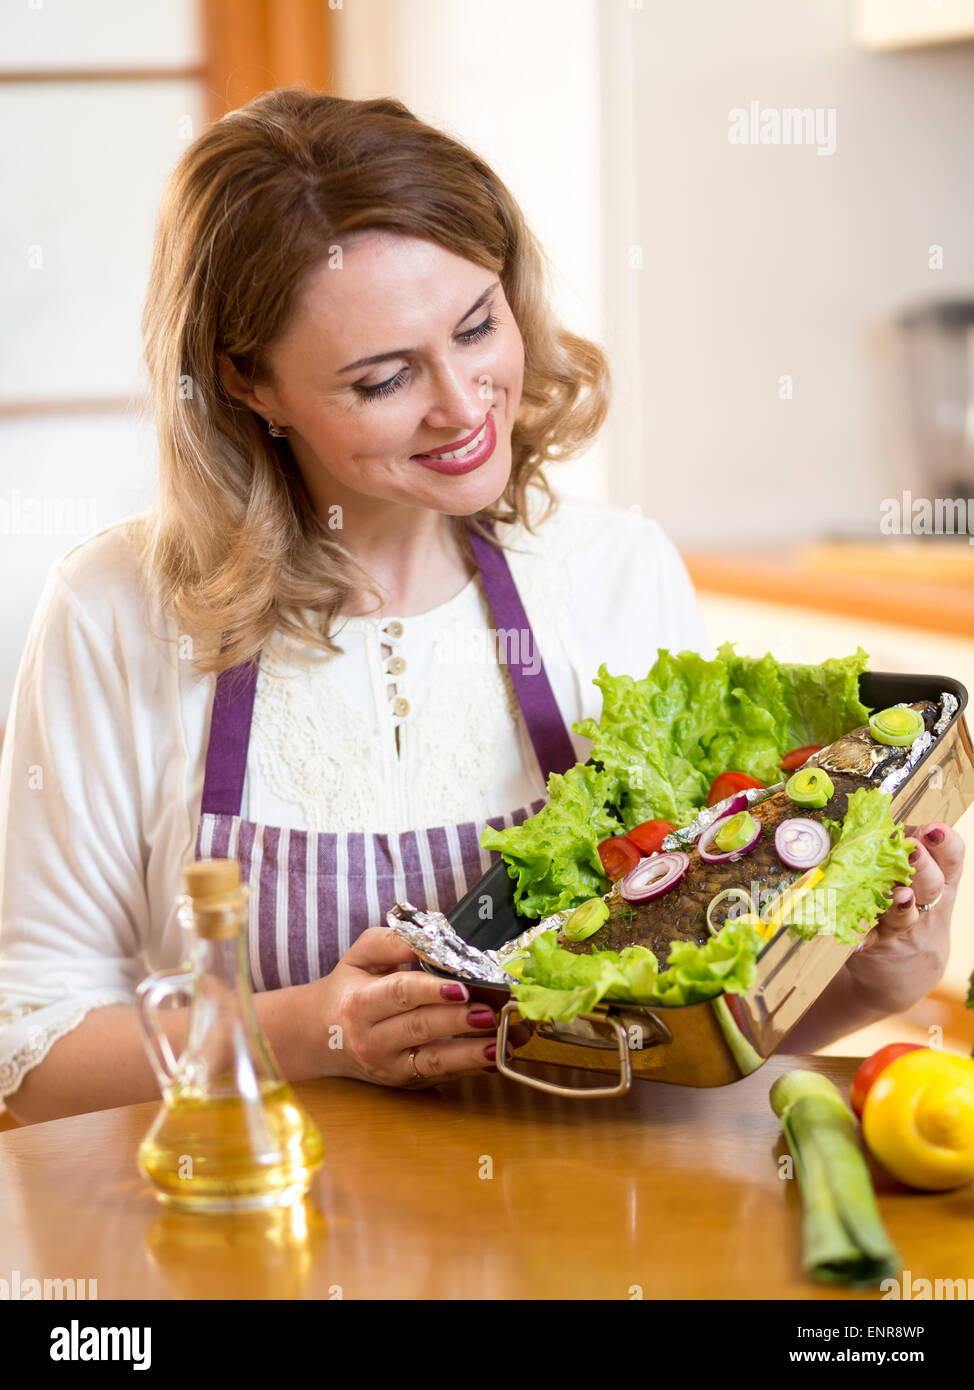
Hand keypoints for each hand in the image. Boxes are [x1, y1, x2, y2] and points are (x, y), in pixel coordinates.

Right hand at [308, 927, 530, 1088]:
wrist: (322, 1035)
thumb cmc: (350, 988)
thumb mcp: (360, 955)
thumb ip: (392, 942)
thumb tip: (430, 939)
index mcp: (360, 1003)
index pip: (400, 994)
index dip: (431, 992)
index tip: (462, 988)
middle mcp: (372, 1040)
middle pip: (420, 1028)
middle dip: (458, 1020)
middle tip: (492, 1011)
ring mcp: (390, 1066)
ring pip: (434, 1061)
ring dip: (472, 1053)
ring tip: (502, 1041)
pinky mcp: (406, 1082)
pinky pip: (442, 1075)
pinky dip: (472, 1068)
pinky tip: (497, 1057)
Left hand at [843, 822, 964, 1015]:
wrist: (903, 972)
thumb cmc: (909, 911)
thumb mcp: (921, 884)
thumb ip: (908, 853)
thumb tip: (876, 813)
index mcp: (938, 882)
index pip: (951, 858)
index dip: (945, 843)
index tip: (933, 829)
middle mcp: (926, 906)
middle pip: (932, 884)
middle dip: (923, 867)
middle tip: (912, 851)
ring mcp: (903, 929)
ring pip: (905, 915)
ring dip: (900, 904)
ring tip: (897, 895)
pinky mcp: (878, 948)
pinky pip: (870, 942)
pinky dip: (862, 939)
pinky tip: (856, 939)